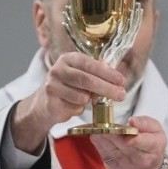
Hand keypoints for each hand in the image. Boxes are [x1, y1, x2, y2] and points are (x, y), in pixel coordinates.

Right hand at [11, 52, 126, 152]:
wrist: (46, 102)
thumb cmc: (70, 86)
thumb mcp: (82, 73)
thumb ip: (98, 72)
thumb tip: (117, 76)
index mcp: (68, 59)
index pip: (90, 64)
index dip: (107, 73)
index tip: (122, 81)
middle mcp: (58, 70)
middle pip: (86, 80)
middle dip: (107, 89)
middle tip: (121, 95)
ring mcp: (52, 86)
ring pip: (81, 97)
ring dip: (90, 101)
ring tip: (88, 99)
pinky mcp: (51, 103)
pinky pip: (74, 109)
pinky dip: (80, 109)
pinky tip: (74, 105)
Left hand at [91, 116, 167, 168]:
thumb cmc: (152, 146)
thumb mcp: (156, 131)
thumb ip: (146, 123)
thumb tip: (132, 121)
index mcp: (154, 147)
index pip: (144, 142)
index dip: (133, 137)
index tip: (124, 128)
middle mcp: (141, 160)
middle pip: (125, 147)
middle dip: (114, 135)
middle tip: (104, 125)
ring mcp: (127, 166)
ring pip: (114, 151)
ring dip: (103, 140)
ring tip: (97, 130)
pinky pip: (106, 157)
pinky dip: (99, 146)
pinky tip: (96, 137)